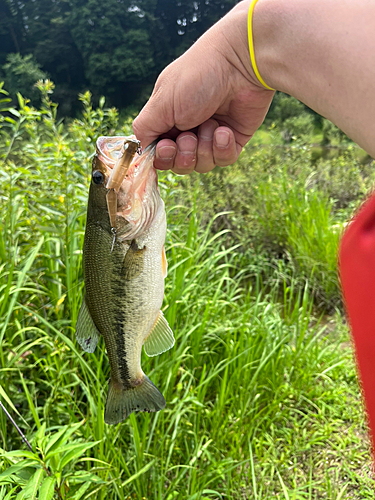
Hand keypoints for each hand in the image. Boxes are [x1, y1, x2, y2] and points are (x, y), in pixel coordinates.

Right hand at [133, 0, 274, 174]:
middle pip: (179, 164)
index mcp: (168, 119)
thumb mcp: (161, 103)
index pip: (159, 154)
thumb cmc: (196, 77)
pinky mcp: (233, 140)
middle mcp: (189, 129)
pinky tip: (225, 130)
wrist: (240, 64)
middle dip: (184, 155)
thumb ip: (144, 128)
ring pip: (202, 165)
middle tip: (189, 136)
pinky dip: (222, 148)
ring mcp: (211, 136)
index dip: (162, 158)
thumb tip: (140, 149)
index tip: (167, 147)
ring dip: (204, 148)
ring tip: (211, 124)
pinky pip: (224, 161)